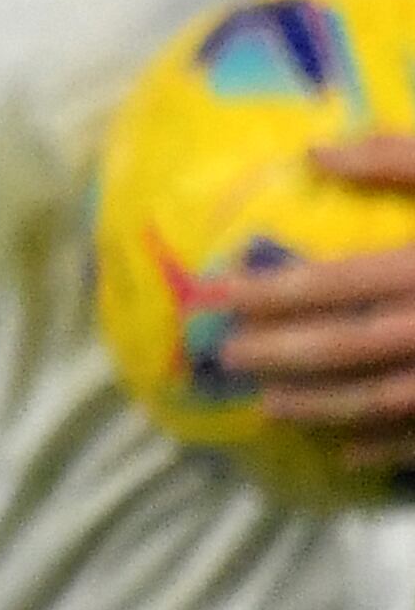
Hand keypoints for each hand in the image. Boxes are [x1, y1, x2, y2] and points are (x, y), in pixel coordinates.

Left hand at [201, 134, 414, 461]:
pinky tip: (349, 453)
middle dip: (279, 355)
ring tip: (268, 406)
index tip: (213, 295)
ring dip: (322, 407)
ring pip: (385, 402)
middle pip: (348, 349)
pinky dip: (387, 448)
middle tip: (221, 360)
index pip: (335, 284)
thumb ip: (402, 158)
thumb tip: (317, 155)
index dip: (268, 293)